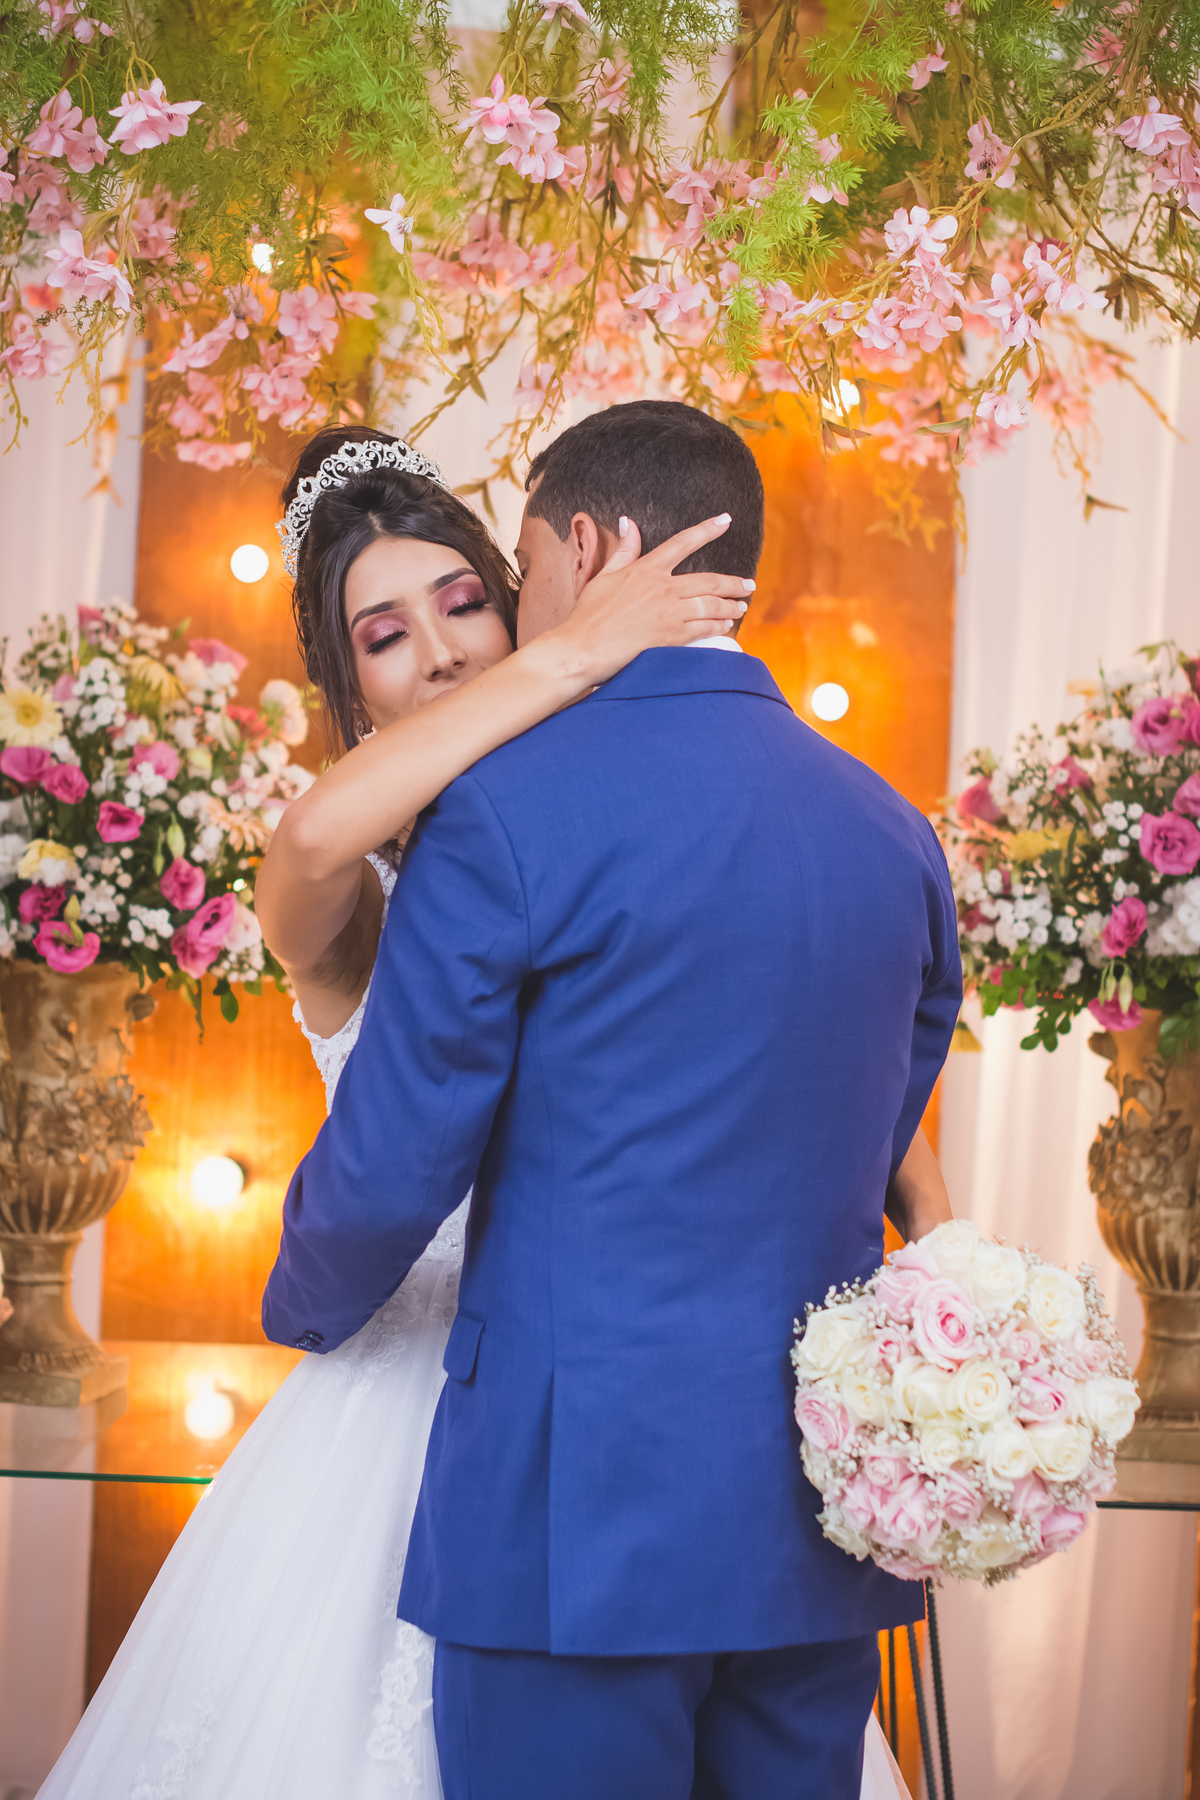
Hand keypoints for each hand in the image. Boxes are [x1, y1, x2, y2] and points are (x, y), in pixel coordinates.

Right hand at [539, 513, 754, 687]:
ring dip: (730, 605)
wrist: (583, 648)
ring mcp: (669, 613)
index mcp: (646, 569)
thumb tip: (629, 523)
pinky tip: (726, 625)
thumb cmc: (588, 614)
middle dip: (733, 583)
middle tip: (749, 584)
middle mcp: (662, 588)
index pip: (682, 543)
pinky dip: (719, 626)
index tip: (726, 520)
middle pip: (709, 581)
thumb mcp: (604, 576)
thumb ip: (624, 551)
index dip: (707, 530)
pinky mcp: (671, 637)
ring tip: (741, 606)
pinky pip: (704, 629)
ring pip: (711, 605)